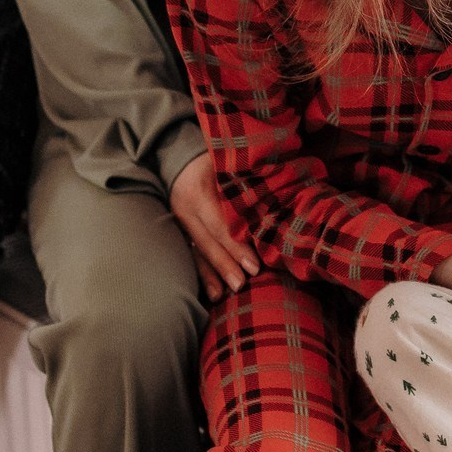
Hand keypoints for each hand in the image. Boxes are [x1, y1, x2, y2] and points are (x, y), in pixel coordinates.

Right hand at [171, 152, 259, 299]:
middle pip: (207, 242)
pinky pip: (191, 255)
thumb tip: (273, 208)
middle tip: (242, 284)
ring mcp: (180, 222)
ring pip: (197, 252)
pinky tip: (212, 292)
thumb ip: (244, 184)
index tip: (254, 265)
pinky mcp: (180, 231)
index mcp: (199, 191)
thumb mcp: (227, 163)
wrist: (177, 155)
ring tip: (223, 296)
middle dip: (225, 265)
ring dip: (211, 275)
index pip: (220, 224)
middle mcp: (185, 209)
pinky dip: (202, 274)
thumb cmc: (215, 158)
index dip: (236, 246)